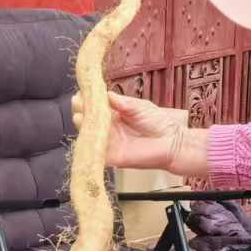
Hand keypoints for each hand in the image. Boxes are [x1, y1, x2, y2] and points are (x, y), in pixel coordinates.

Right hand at [73, 92, 206, 175]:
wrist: (171, 142)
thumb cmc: (158, 123)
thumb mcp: (138, 106)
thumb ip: (122, 102)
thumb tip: (105, 94)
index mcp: (113, 115)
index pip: (95, 107)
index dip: (87, 100)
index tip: (81, 93)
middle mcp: (108, 129)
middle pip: (88, 120)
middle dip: (81, 111)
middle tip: (78, 104)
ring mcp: (108, 143)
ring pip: (89, 135)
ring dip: (82, 127)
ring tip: (79, 117)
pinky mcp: (112, 157)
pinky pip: (96, 153)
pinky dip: (89, 145)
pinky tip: (86, 135)